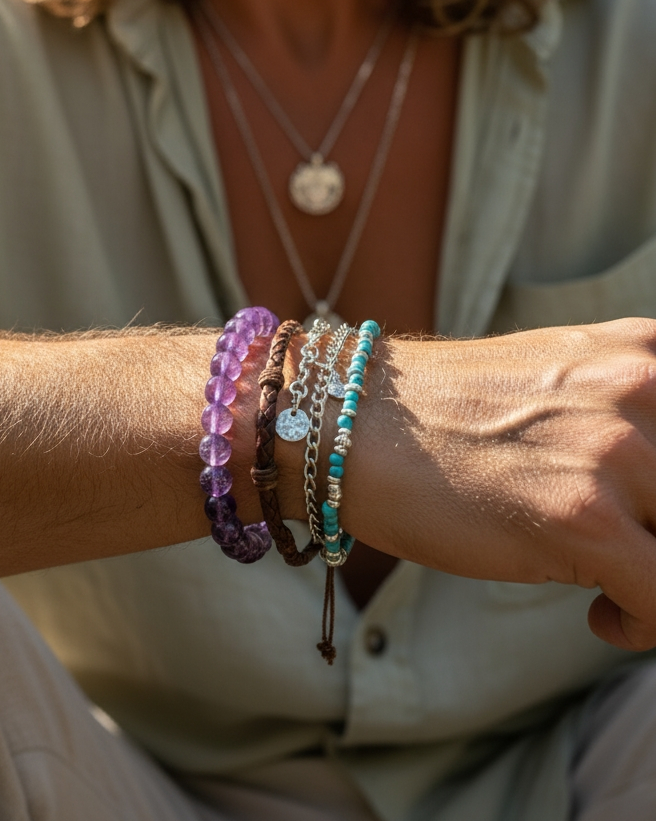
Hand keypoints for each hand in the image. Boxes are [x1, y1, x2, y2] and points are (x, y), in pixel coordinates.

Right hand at [342, 319, 655, 651]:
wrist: (352, 424)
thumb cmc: (445, 411)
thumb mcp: (561, 379)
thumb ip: (627, 411)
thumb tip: (654, 485)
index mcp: (646, 353)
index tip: (647, 516)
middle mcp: (643, 389)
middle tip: (629, 548)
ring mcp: (615, 452)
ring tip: (615, 586)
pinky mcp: (584, 519)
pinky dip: (643, 625)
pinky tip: (601, 618)